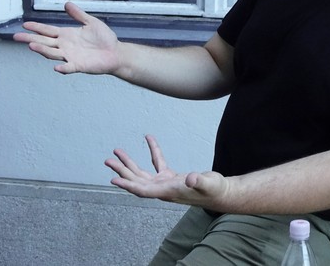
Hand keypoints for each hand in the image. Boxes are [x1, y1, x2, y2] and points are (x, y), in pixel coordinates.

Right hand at [13, 1, 119, 74]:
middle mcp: (65, 46)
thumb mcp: (91, 22)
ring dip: (42, 50)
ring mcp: (70, 56)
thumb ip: (78, 14)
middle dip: (30, 39)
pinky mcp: (79, 65)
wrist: (116, 52)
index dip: (36, 28)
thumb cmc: (104, 38)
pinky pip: (69, 67)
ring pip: (52, 53)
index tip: (25, 24)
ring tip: (31, 45)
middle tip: (16, 36)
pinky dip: (63, 68)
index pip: (47, 31)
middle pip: (44, 42)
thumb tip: (66, 4)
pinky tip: (57, 67)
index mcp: (66, 35)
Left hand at [105, 135, 229, 207]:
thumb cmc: (215, 190)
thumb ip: (199, 181)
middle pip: (137, 181)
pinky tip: (149, 138)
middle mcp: (162, 189)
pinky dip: (152, 151)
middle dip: (122, 171)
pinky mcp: (170, 177)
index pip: (143, 190)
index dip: (128, 185)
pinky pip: (157, 162)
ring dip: (129, 164)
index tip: (114, 180)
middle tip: (109, 160)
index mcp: (168, 192)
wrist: (220, 193)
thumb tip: (190, 179)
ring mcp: (165, 183)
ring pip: (142, 173)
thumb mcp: (209, 184)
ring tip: (117, 152)